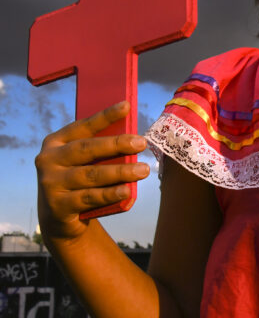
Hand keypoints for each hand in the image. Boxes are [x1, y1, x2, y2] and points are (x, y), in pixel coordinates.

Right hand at [35, 101, 149, 241]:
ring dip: (121, 172)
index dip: (105, 116)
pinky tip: (126, 191)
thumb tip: (133, 138)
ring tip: (143, 170)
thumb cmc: (79, 180)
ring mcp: (51, 184)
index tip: (126, 105)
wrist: (58, 218)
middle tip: (142, 143)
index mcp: (56, 142)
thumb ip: (99, 149)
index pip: (83, 126)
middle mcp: (49, 160)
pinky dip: (110, 194)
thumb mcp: (83, 161)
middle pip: (87, 148)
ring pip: (91, 174)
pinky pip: (90, 197)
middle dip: (117, 144)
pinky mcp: (58, 206)